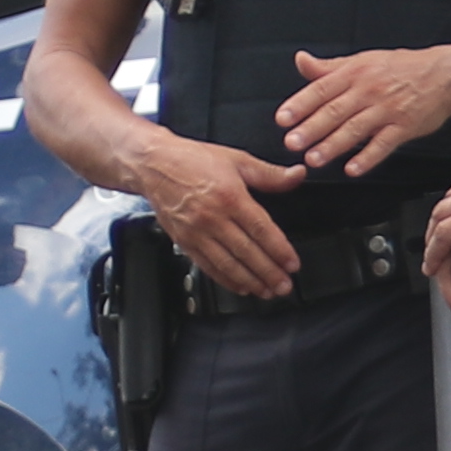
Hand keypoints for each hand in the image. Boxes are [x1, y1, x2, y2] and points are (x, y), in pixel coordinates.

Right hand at [136, 131, 310, 296]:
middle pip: (247, 251)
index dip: (279, 250)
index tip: (292, 264)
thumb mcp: (236, 159)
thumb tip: (297, 175)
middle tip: (285, 286)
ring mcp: (197, 232)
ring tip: (267, 291)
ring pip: (228, 264)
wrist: (153, 164)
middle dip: (269, 273)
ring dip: (250, 281)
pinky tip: (240, 287)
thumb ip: (269, 173)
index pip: (261, 229)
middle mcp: (213, 217)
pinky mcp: (184, 241)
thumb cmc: (192, 160)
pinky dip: (225, 279)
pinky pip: (208, 266)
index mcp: (230, 196)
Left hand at [273, 44, 450, 181]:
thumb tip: (301, 61)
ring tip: (314, 159)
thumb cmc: (400, 68)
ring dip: (333, 145)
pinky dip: (368, 157)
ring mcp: (387, 109)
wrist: (444, 74)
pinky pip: (384, 144)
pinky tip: (352, 169)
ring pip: (356, 129)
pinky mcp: (405, 126)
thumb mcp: (362, 60)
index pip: (322, 89)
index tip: (283, 119)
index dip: (300, 104)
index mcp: (355, 73)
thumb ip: (329, 67)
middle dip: (311, 128)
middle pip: (335, 110)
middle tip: (292, 143)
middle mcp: (369, 90)